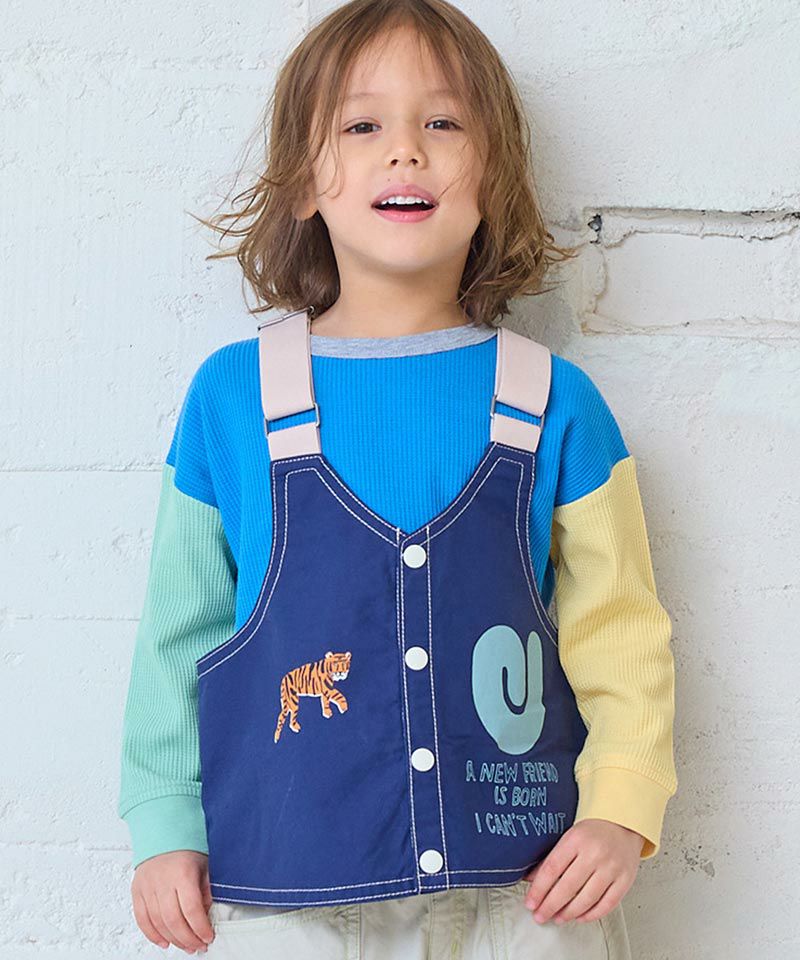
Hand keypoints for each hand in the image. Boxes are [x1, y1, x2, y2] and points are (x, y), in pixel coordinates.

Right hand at [130, 849, 214, 953]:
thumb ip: (205, 890)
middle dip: (188, 938)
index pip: (191, 909)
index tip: (208, 936)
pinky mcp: (136, 890)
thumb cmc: (185, 845)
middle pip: (173, 920)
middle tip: (198, 945)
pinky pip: (142, 919)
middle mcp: (162, 881)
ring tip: (185, 945)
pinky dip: (152, 934)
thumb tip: (206, 914)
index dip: (200, 928)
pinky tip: (164, 941)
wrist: (161, 829)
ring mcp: (147, 887)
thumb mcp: (204, 864)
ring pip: (158, 923)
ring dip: (173, 939)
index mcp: (182, 873)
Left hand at [522, 819, 643, 924]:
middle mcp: (594, 853)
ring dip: (569, 913)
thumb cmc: (594, 831)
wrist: (624, 823)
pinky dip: (592, 914)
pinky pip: (607, 904)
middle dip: (550, 905)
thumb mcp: (569, 837)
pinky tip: (580, 917)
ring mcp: (611, 868)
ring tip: (558, 918)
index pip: (552, 868)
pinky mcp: (625, 880)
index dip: (539, 889)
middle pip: (568, 887)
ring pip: (587, 899)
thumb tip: (531, 879)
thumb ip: (552, 858)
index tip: (530, 902)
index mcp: (576, 839)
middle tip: (540, 915)